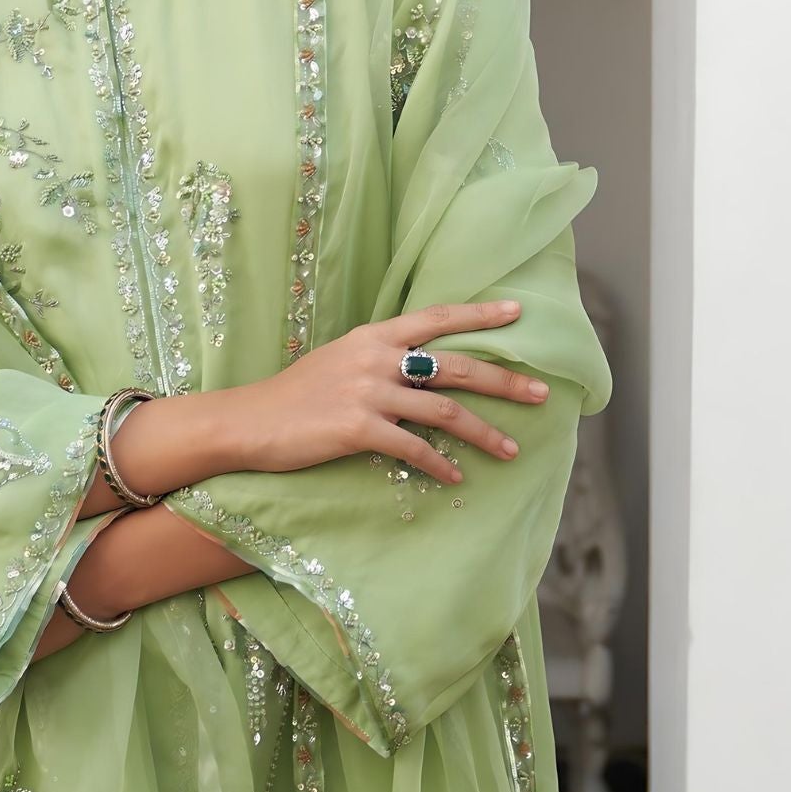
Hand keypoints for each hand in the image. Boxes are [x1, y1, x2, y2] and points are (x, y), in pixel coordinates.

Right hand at [222, 301, 549, 487]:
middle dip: (504, 380)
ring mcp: (367, 392)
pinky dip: (441, 464)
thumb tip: (420, 365)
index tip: (518, 314)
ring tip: (512, 450)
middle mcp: (375, 358)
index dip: (480, 316)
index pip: (436, 318)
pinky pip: (414, 448)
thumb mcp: (339, 359)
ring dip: (484, 433)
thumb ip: (379, 357)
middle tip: (541, 394)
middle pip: (456, 366)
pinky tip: (457, 478)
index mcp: (373, 335)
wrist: (249, 421)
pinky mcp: (358, 429)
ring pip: (444, 410)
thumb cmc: (294, 394)